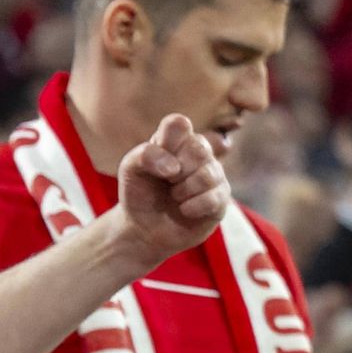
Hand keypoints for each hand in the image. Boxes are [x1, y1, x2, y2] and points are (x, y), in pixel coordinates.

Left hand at [106, 115, 229, 271]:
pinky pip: (213, 199)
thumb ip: (146, 156)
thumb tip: (174, 167)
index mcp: (176, 139)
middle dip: (175, 172)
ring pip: (206, 175)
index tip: (159, 156)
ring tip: (174, 196)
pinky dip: (191, 207)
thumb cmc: (139, 193)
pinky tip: (185, 210)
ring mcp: (213, 175)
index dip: (169, 141)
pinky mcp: (221, 200)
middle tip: (166, 181)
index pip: (179, 124)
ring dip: (182, 191)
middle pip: (198, 149)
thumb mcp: (130, 169)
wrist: (144, 228)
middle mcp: (199, 153)